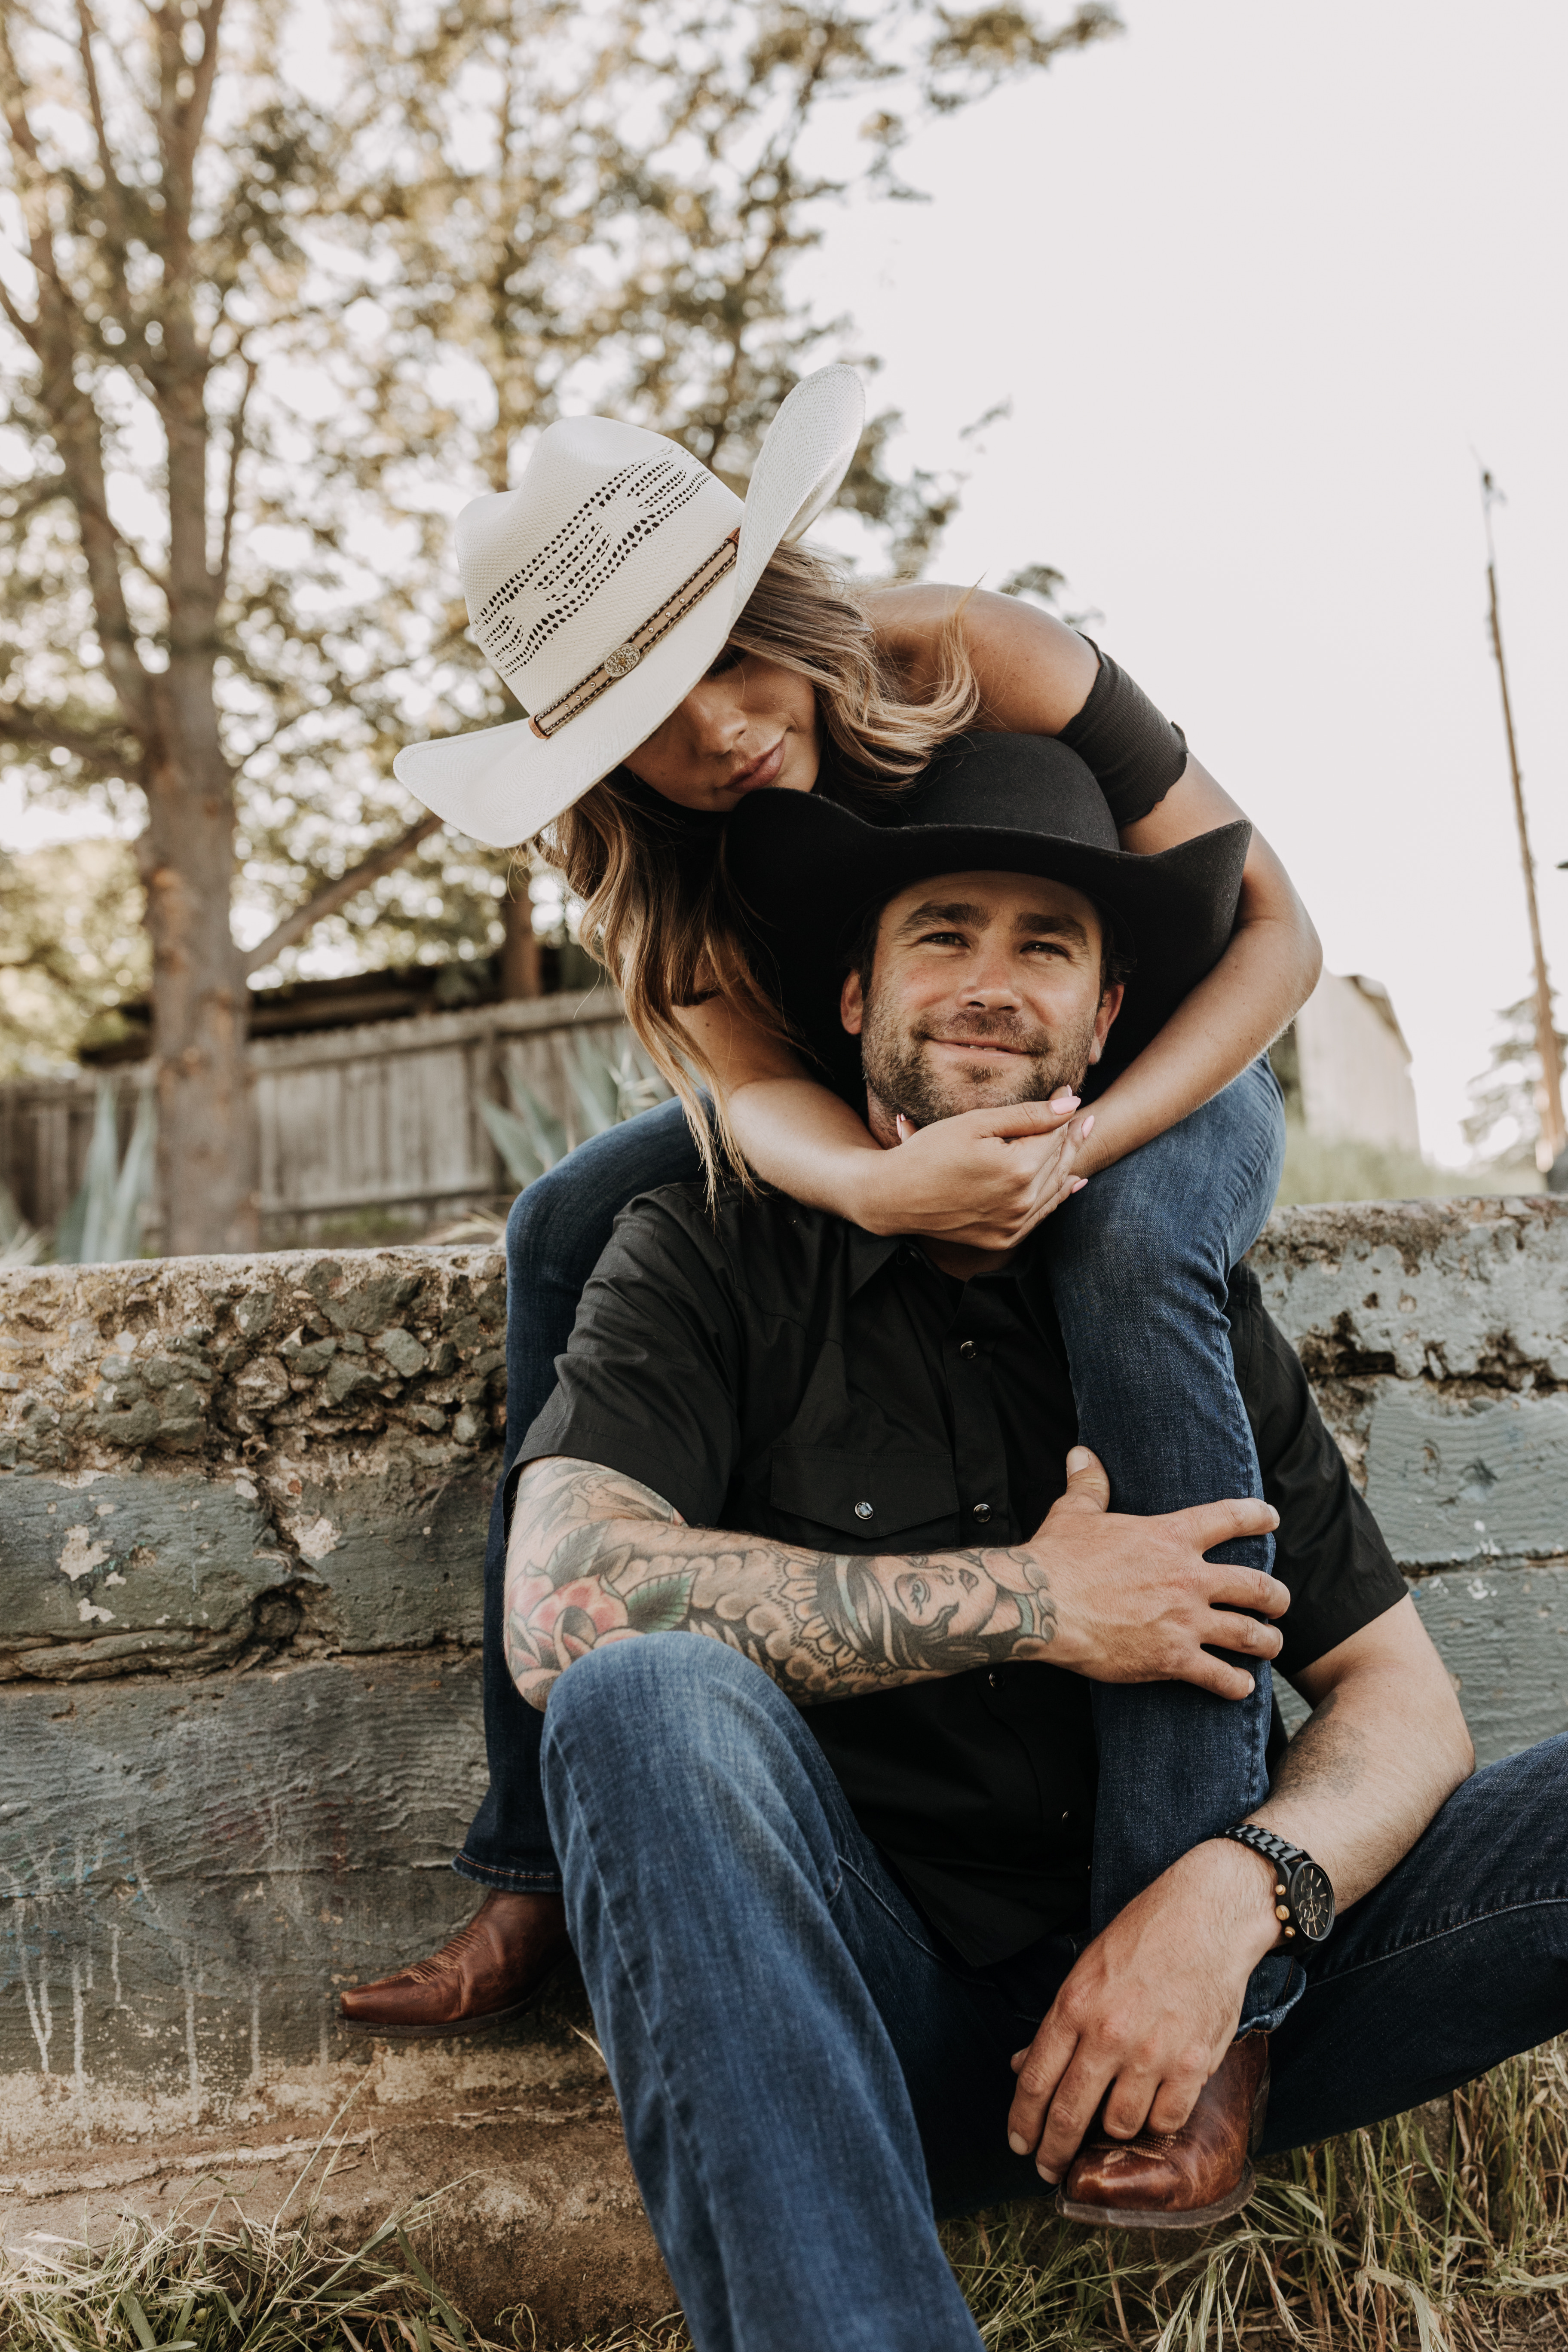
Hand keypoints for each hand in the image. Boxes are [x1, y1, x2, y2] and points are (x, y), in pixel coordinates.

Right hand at [852, 1092, 1092, 1247]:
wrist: (893, 1197)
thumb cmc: (929, 1153)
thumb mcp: (976, 1123)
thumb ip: (1028, 1115)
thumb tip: (1072, 1102)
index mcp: (1018, 1169)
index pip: (1054, 1135)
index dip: (1062, 1112)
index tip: (1067, 1090)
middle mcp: (1022, 1201)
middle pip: (1059, 1161)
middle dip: (1071, 1136)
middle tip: (1085, 1116)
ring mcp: (1014, 1225)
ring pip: (1055, 1188)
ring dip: (1069, 1162)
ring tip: (1081, 1139)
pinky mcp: (1005, 1239)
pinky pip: (1042, 1214)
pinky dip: (1058, 1195)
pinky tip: (1071, 1182)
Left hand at [1006, 1838, 1279, 2181]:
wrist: (1207, 1917)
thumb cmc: (1143, 1938)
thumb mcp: (1085, 1971)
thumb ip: (1056, 2025)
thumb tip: (1021, 2065)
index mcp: (1074, 2007)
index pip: (1035, 2080)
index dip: (1023, 2121)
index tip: (1019, 2144)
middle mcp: (1109, 2034)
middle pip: (1070, 2114)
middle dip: (1053, 2150)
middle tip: (1048, 2169)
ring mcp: (1153, 2052)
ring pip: (1120, 2124)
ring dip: (1112, 2130)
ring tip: (1112, 2120)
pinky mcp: (1194, 2064)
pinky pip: (1167, 2119)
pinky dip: (1158, 2120)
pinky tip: (1154, 2107)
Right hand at [1028, 1448, 1285, 1699]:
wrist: (1042, 1605)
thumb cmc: (1057, 1557)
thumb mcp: (1074, 1513)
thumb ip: (1089, 1484)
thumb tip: (1082, 1453)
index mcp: (1170, 1537)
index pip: (1230, 1519)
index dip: (1257, 1517)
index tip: (1272, 1520)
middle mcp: (1189, 1578)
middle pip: (1256, 1586)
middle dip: (1276, 1597)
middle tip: (1280, 1603)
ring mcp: (1185, 1621)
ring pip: (1249, 1634)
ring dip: (1267, 1642)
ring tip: (1271, 1645)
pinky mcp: (1172, 1658)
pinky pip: (1219, 1677)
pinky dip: (1236, 1685)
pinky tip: (1241, 1687)